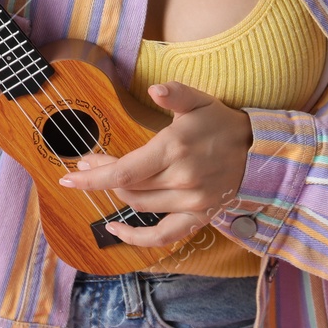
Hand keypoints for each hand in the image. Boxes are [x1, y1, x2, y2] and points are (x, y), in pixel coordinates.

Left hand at [58, 81, 253, 246]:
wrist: (258, 152)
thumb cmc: (222, 123)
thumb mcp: (201, 101)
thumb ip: (176, 94)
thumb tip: (155, 89)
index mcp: (175, 149)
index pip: (124, 171)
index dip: (94, 177)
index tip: (69, 177)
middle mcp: (181, 178)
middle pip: (127, 187)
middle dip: (101, 179)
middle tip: (87, 166)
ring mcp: (190, 202)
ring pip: (140, 206)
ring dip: (117, 195)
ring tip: (106, 181)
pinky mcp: (198, 217)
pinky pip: (162, 236)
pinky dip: (136, 238)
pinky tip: (115, 230)